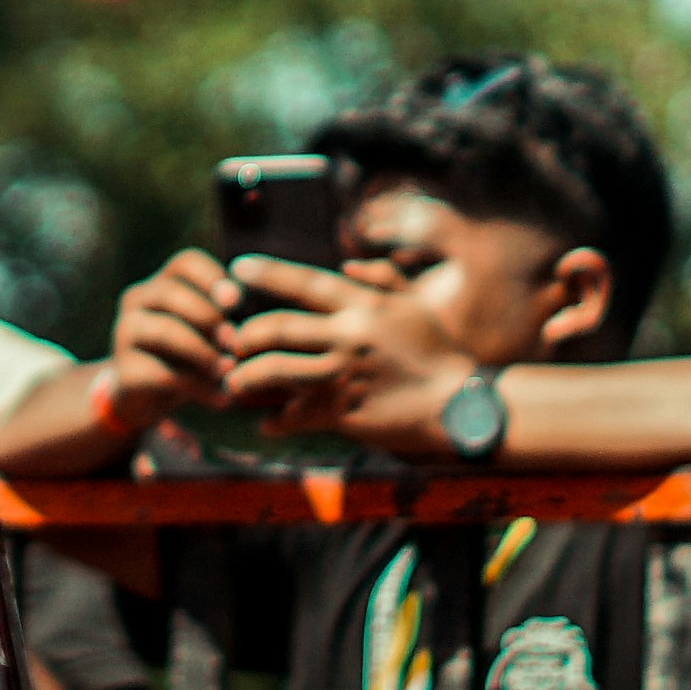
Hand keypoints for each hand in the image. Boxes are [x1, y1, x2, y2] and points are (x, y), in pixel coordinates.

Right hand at [103, 251, 248, 426]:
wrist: (142, 397)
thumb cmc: (184, 357)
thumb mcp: (204, 334)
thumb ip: (222, 321)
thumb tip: (235, 321)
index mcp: (159, 284)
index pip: (186, 263)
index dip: (214, 277)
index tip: (236, 302)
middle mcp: (136, 302)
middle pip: (171, 293)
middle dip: (210, 317)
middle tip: (235, 341)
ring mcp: (124, 335)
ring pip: (165, 331)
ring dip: (204, 351)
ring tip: (230, 370)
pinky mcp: (124, 372)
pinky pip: (161, 374)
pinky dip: (197, 387)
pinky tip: (220, 399)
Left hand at [217, 254, 486, 455]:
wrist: (457, 405)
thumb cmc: (436, 352)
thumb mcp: (413, 305)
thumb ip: (381, 279)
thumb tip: (347, 266)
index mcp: (363, 305)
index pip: (304, 282)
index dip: (267, 273)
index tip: (237, 267)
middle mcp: (348, 335)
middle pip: (276, 327)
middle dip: (245, 335)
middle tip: (233, 341)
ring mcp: (342, 374)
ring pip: (274, 370)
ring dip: (246, 377)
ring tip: (235, 383)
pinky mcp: (343, 411)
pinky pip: (294, 414)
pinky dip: (275, 420)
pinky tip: (266, 423)